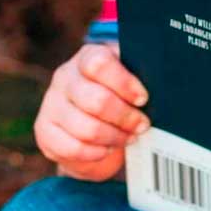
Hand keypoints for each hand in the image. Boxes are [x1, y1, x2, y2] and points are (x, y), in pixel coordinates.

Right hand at [34, 43, 150, 180]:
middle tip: (142, 125)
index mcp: (87, 57)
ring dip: (114, 137)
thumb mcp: (129, 82)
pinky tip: (108, 148)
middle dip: (125, 117)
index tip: (143, 99)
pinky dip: (96, 153)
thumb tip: (166, 84)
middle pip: (95, 100)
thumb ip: (142, 78)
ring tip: (129, 137)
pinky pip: (73, 148)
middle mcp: (65, 77)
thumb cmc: (120, 99)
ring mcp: (51, 104)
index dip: (124, 83)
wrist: (91, 128)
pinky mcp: (44, 131)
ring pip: (86, 128)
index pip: (99, 64)